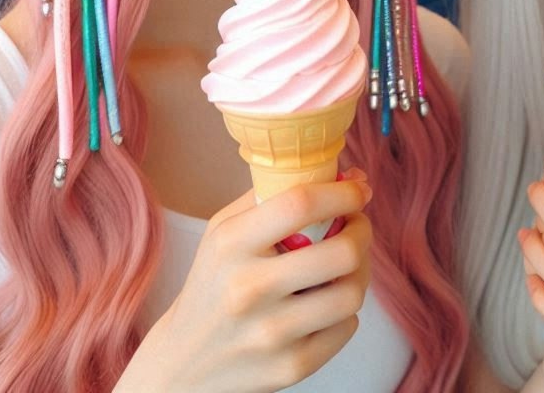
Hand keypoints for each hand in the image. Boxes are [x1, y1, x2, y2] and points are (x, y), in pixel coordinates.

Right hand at [117, 174, 372, 392]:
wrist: (182, 364)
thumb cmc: (215, 282)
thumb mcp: (225, 230)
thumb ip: (277, 194)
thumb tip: (350, 176)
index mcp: (231, 244)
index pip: (301, 204)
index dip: (342, 192)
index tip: (359, 189)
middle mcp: (248, 290)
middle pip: (342, 252)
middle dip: (362, 231)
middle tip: (355, 227)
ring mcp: (270, 334)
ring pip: (352, 292)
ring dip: (359, 272)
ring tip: (344, 266)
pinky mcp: (289, 367)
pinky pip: (347, 327)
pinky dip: (344, 311)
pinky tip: (324, 304)